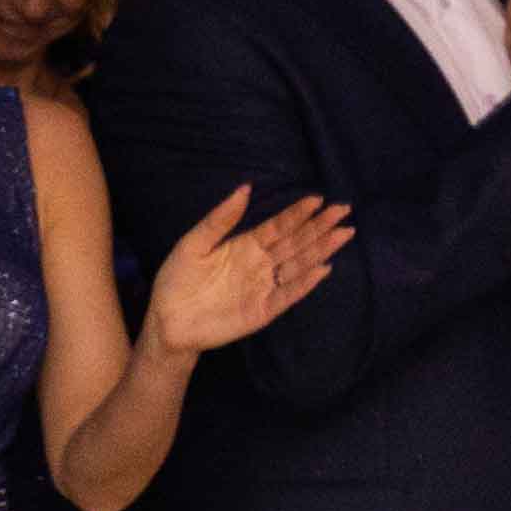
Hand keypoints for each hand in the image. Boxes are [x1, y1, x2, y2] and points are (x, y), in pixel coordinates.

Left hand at [142, 184, 355, 357]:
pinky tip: (323, 269)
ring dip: (321, 249)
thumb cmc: (176, 280)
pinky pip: (289, 294)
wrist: (167, 322)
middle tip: (343, 209)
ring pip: (298, 264)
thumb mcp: (193, 244)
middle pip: (295, 241)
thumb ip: (220, 220)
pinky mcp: (264, 309)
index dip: (297, 213)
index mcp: (245, 245)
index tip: (317, 199)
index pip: (278, 226)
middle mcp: (260, 263)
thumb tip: (245, 188)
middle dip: (319, 226)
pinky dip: (305, 283)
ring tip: (344, 233)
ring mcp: (264, 286)